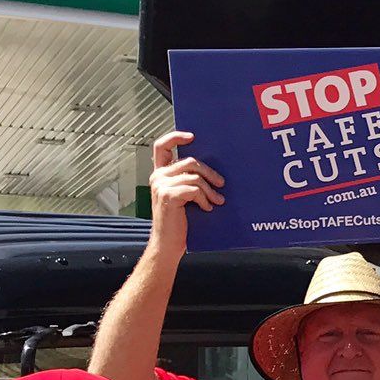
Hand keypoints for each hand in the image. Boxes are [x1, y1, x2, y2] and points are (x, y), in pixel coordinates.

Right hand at [148, 131, 223, 253]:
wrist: (169, 242)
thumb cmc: (180, 220)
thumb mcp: (185, 196)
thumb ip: (190, 180)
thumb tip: (212, 170)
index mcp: (161, 174)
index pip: (161, 146)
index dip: (176, 137)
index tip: (193, 136)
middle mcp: (158, 176)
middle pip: (190, 161)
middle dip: (210, 172)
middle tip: (221, 183)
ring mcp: (160, 185)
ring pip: (194, 176)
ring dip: (210, 190)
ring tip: (217, 200)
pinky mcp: (167, 195)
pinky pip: (194, 189)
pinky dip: (204, 199)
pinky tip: (207, 208)